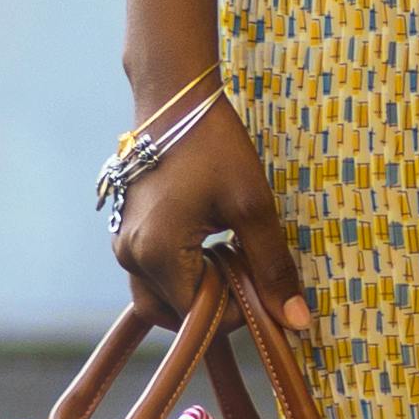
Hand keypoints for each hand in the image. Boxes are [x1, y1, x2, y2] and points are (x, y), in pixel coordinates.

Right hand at [113, 100, 316, 345]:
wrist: (174, 97)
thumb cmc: (213, 145)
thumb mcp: (251, 206)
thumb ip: (272, 268)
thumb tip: (296, 321)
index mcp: (157, 255)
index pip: (199, 317)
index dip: (237, 310)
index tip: (260, 276)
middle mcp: (130, 256)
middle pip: (172, 315)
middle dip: (212, 305)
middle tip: (243, 271)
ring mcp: (123, 243)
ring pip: (158, 297)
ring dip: (195, 290)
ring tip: (227, 254)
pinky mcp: (125, 230)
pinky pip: (150, 272)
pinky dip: (180, 272)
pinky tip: (207, 241)